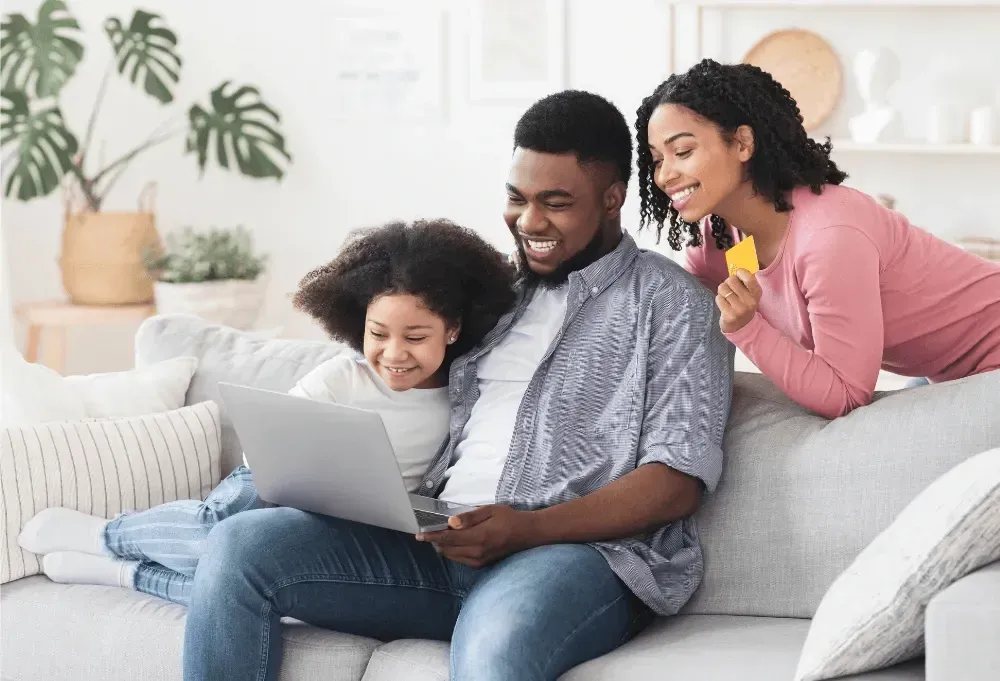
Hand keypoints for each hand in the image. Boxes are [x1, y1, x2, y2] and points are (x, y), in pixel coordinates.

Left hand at [416, 505, 533, 567]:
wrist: (527, 534)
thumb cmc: (508, 518)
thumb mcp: (490, 511)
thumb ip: (470, 517)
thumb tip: (451, 523)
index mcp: (479, 537)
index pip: (448, 538)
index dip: (432, 536)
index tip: (419, 534)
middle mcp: (477, 552)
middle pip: (447, 549)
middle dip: (436, 541)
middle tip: (428, 531)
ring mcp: (479, 560)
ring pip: (452, 556)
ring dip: (443, 547)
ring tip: (439, 536)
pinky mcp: (482, 564)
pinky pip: (461, 560)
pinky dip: (453, 552)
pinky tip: (454, 544)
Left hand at [716, 269, 761, 333]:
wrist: (741, 326)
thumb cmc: (743, 304)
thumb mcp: (749, 294)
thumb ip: (744, 281)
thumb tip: (735, 269)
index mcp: (757, 293)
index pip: (749, 277)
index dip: (740, 272)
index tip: (737, 274)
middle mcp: (750, 301)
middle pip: (732, 280)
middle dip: (728, 282)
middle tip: (730, 288)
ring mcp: (740, 309)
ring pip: (723, 289)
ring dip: (722, 291)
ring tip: (726, 296)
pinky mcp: (729, 315)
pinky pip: (719, 298)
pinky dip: (719, 299)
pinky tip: (724, 304)